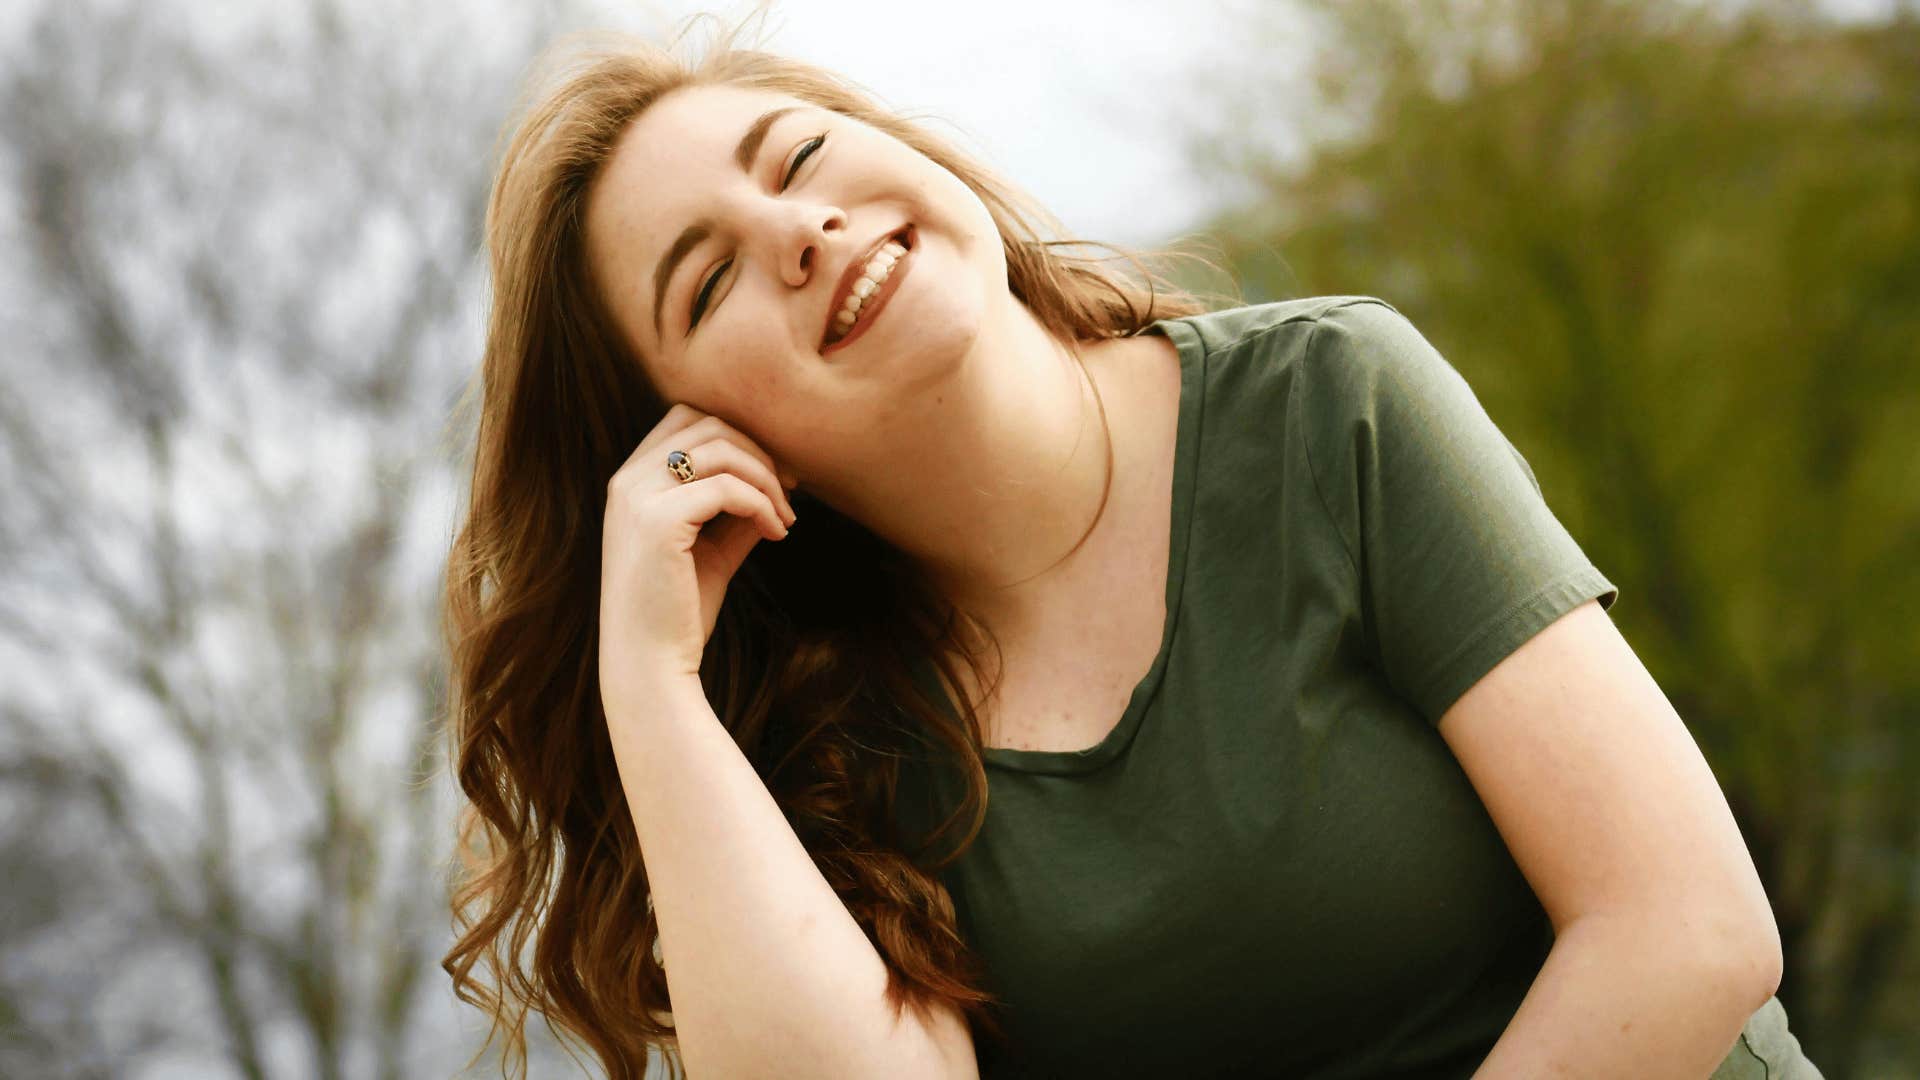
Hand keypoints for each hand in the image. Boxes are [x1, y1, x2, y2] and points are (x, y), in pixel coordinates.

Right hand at [598, 403, 797, 714]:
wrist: (649, 665)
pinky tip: (777, 533)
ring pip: (721, 448)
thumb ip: (736, 512)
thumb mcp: (712, 549)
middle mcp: (627, 480)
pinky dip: (762, 504)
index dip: (740, 436)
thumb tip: (778, 482)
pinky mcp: (657, 521)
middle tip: (792, 490)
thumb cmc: (678, 612)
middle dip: (759, 451)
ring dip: (766, 478)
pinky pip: (727, 487)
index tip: (777, 473)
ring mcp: (638, 497)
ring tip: (786, 517)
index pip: (687, 419)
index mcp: (632, 482)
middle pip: (708, 423)